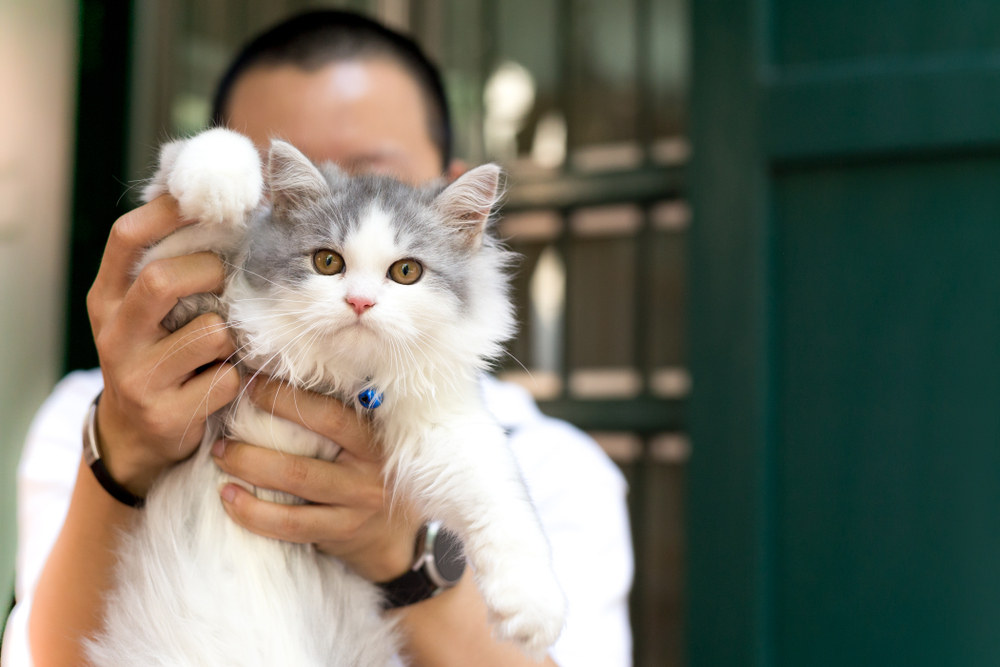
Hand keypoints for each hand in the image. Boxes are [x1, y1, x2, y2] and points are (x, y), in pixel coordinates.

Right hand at [87, 196, 241, 495]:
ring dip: (232, 332)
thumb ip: (169, 264)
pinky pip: (226, 378)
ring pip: (209, 332)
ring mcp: (137, 376)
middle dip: (210, 271)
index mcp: (108, 298)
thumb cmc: (156, 355)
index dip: (169, 211)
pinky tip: (225, 378)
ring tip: (226, 342)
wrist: (134, 436)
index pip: (126, 238)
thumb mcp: (146, 311)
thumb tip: (216, 201)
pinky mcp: (166, 413)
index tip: (207, 198)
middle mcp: (115, 333)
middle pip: (162, 279)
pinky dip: (237, 375)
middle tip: (228, 278)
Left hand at [212, 378, 421, 581]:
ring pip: (293, 492)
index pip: (327, 415)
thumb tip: (276, 385)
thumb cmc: (371, 475)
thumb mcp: (367, 444)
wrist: (399, 535)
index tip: (250, 387)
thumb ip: (336, 422)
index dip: (284, 399)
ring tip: (221, 464)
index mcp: (373, 441)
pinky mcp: (339, 533)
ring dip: (248, 476)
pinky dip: (253, 513)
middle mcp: (368, 474)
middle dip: (251, 449)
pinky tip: (229, 500)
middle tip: (220, 439)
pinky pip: (289, 526)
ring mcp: (355, 508)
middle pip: (301, 461)